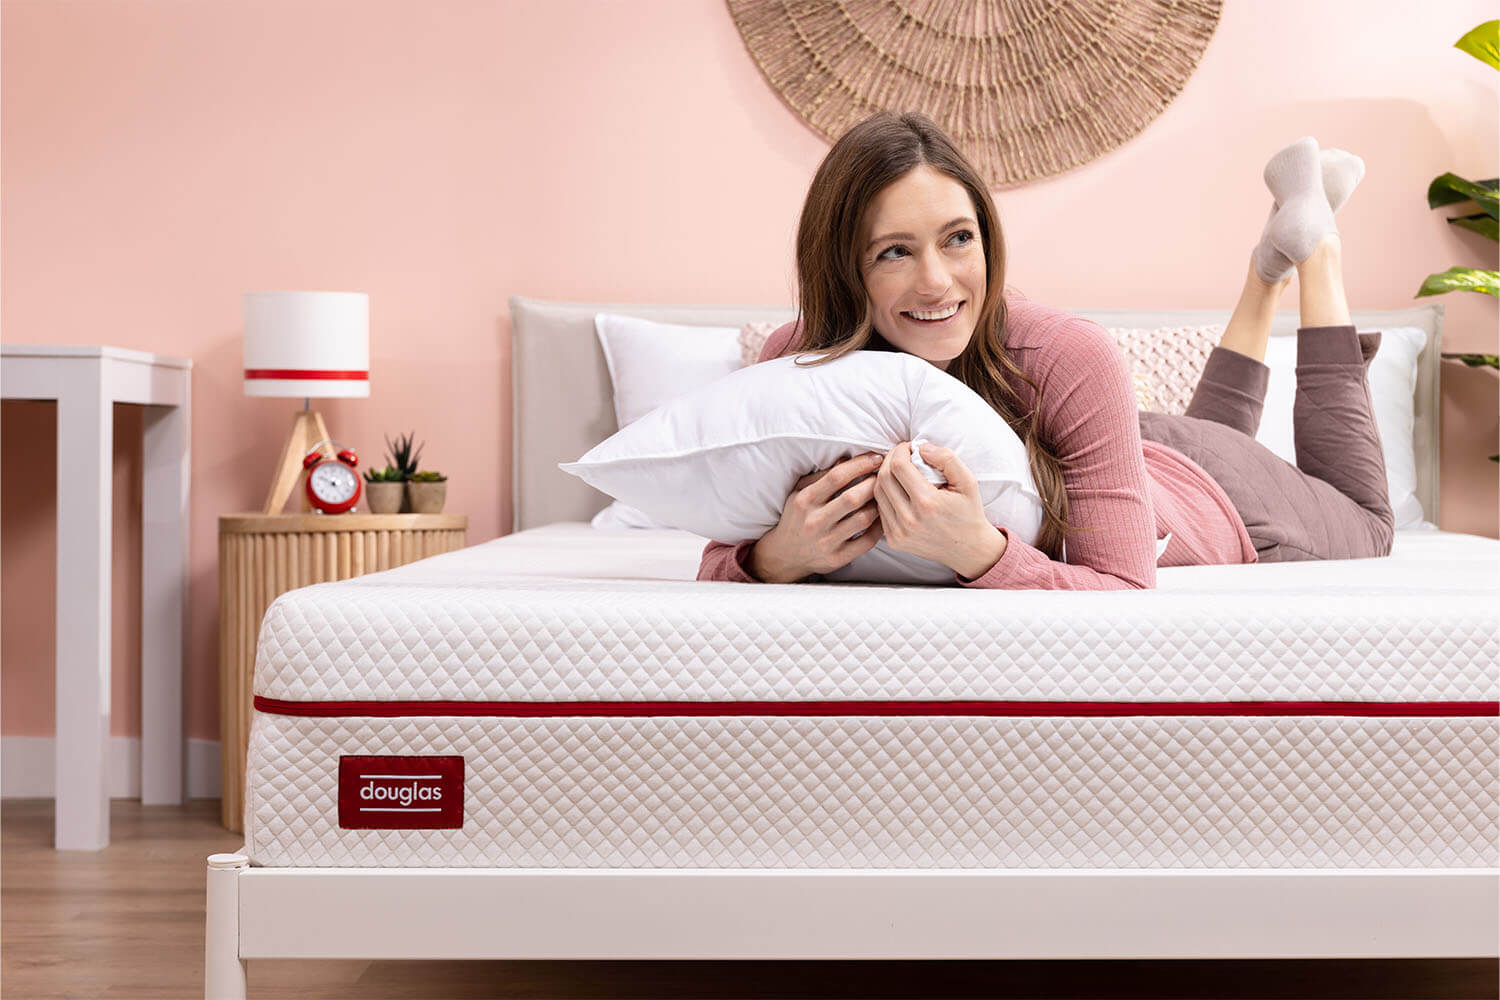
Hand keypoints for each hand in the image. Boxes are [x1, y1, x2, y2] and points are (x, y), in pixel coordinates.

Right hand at [748, 452, 885, 582]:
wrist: (786, 554)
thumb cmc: (797, 517)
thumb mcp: (800, 492)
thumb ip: (821, 475)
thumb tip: (847, 458)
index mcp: (805, 500)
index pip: (836, 477)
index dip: (860, 465)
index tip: (876, 458)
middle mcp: (814, 521)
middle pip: (852, 498)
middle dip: (873, 484)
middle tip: (885, 477)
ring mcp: (826, 541)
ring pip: (863, 519)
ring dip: (879, 505)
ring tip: (885, 496)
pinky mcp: (837, 558)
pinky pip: (867, 541)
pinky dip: (879, 527)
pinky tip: (882, 517)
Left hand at [872, 442, 1006, 578]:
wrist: (968, 549)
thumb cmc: (968, 512)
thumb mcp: (967, 481)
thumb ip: (947, 459)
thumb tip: (921, 447)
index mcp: (927, 503)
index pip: (898, 466)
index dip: (900, 450)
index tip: (910, 447)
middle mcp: (909, 520)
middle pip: (883, 478)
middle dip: (890, 459)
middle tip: (902, 455)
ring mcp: (899, 533)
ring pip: (877, 493)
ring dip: (884, 476)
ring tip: (899, 470)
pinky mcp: (894, 541)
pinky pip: (881, 509)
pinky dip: (885, 495)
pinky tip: (898, 489)